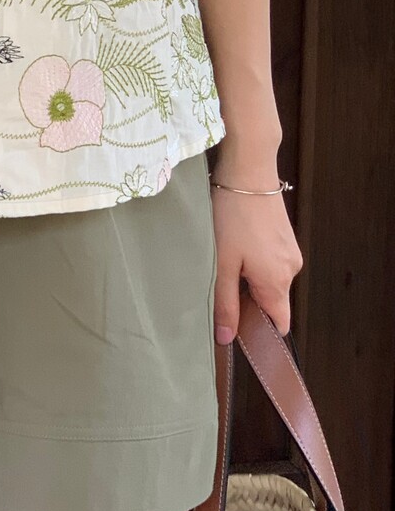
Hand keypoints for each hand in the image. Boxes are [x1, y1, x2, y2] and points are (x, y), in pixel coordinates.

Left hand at [209, 157, 303, 343]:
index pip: (280, 323)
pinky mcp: (284, 237)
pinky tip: (235, 244)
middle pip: (272, 300)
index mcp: (277, 281)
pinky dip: (254, 261)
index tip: (238, 329)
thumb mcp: (222, 263)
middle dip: (248, 299)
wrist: (248, 172)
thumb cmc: (232, 216)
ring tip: (225, 258)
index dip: (260, 330)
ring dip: (249, 277)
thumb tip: (227, 338)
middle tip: (220, 284)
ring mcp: (290, 251)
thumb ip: (225, 303)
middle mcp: (291, 269)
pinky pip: (271, 261)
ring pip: (269, 279)